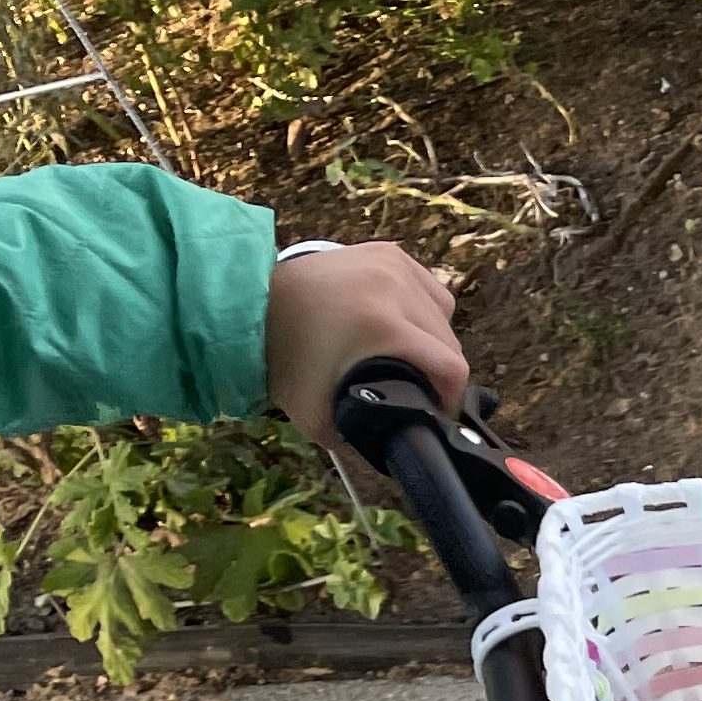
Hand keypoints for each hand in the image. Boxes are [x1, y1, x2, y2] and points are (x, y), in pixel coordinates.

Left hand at [265, 243, 470, 464]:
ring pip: (444, 313)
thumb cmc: (283, 356)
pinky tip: (405, 322)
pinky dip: (425, 308)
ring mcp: (394, 264)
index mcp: (383, 325)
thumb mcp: (313, 412)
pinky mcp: (388, 252)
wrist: (251, 301)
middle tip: (419, 390)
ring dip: (435, 339)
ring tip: (411, 354)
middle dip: (440, 372)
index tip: (434, 413)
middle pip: (450, 342)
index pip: (450, 368)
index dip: (450, 399)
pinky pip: (428, 286)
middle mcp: (396, 287)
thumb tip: (388, 448)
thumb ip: (355, 436)